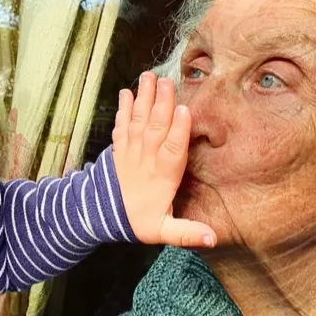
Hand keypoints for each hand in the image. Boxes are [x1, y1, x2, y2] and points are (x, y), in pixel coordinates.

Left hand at [112, 71, 215, 247]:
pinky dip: (123, 108)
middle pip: (155, 129)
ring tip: (148, 77)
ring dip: (143, 99)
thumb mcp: (163, 231)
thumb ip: (187, 233)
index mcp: (162, 177)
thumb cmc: (138, 221)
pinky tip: (126, 92)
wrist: (102, 217)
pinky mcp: (118, 147)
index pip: (172, 151)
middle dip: (162, 104)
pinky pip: (121, 125)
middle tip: (167, 81)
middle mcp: (146, 160)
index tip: (185, 111)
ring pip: (138, 122)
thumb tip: (213, 239)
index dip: (179, 131)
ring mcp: (130, 151)